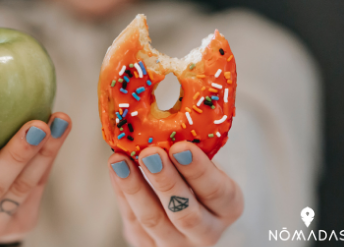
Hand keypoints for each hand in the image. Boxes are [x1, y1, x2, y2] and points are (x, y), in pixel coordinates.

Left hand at [108, 142, 243, 246]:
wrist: (182, 205)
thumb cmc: (194, 174)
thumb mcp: (204, 161)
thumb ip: (192, 147)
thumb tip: (165, 110)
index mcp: (228, 207)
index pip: (217, 192)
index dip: (199, 171)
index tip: (181, 147)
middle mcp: (206, 232)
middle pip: (186, 214)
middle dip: (166, 182)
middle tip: (150, 153)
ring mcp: (175, 243)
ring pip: (153, 220)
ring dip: (134, 188)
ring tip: (120, 160)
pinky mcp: (146, 244)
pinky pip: (132, 221)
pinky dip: (122, 193)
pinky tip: (115, 169)